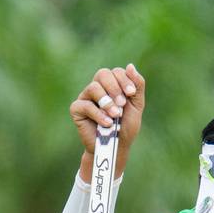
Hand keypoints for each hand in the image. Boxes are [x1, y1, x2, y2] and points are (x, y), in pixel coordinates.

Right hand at [70, 64, 144, 182]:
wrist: (116, 147)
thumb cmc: (125, 127)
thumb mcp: (136, 106)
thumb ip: (137, 86)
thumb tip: (130, 65)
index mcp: (112, 85)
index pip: (116, 72)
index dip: (124, 80)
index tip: (131, 94)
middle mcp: (97, 88)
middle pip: (102, 73)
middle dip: (115, 87)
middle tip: (122, 104)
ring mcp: (85, 98)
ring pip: (93, 87)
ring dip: (107, 102)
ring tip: (115, 115)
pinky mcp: (77, 109)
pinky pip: (85, 105)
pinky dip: (98, 114)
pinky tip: (107, 123)